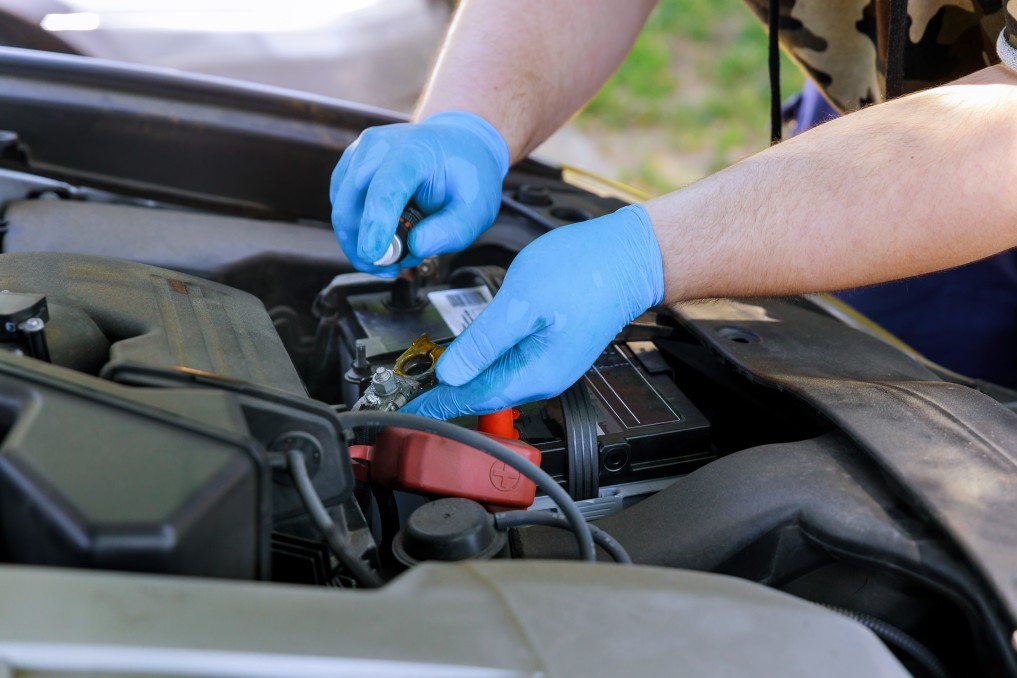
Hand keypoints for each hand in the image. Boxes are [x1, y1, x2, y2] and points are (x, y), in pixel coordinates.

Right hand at [329, 111, 509, 275]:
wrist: (461, 146)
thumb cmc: (467, 177)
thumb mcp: (475, 211)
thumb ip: (450, 232)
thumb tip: (415, 246)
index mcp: (414, 150)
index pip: (386, 188)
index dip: (375, 224)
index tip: (372, 255)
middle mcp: (379, 146)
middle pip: (350, 201)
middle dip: (361, 244)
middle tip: (389, 269)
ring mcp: (360, 153)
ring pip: (341, 208)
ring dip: (359, 241)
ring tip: (395, 254)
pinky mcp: (351, 166)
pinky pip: (341, 206)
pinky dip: (357, 229)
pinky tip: (383, 238)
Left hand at [402, 205, 663, 418]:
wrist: (629, 257)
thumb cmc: (585, 272)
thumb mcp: (522, 302)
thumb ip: (483, 342)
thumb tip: (449, 374)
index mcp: (534, 373)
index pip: (473, 399)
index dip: (435, 405)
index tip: (405, 411)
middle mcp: (542, 377)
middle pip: (482, 396)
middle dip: (444, 397)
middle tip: (407, 397)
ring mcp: (548, 364)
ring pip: (495, 380)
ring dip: (462, 380)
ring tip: (428, 381)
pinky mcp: (550, 347)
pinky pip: (508, 364)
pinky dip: (482, 363)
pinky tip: (467, 357)